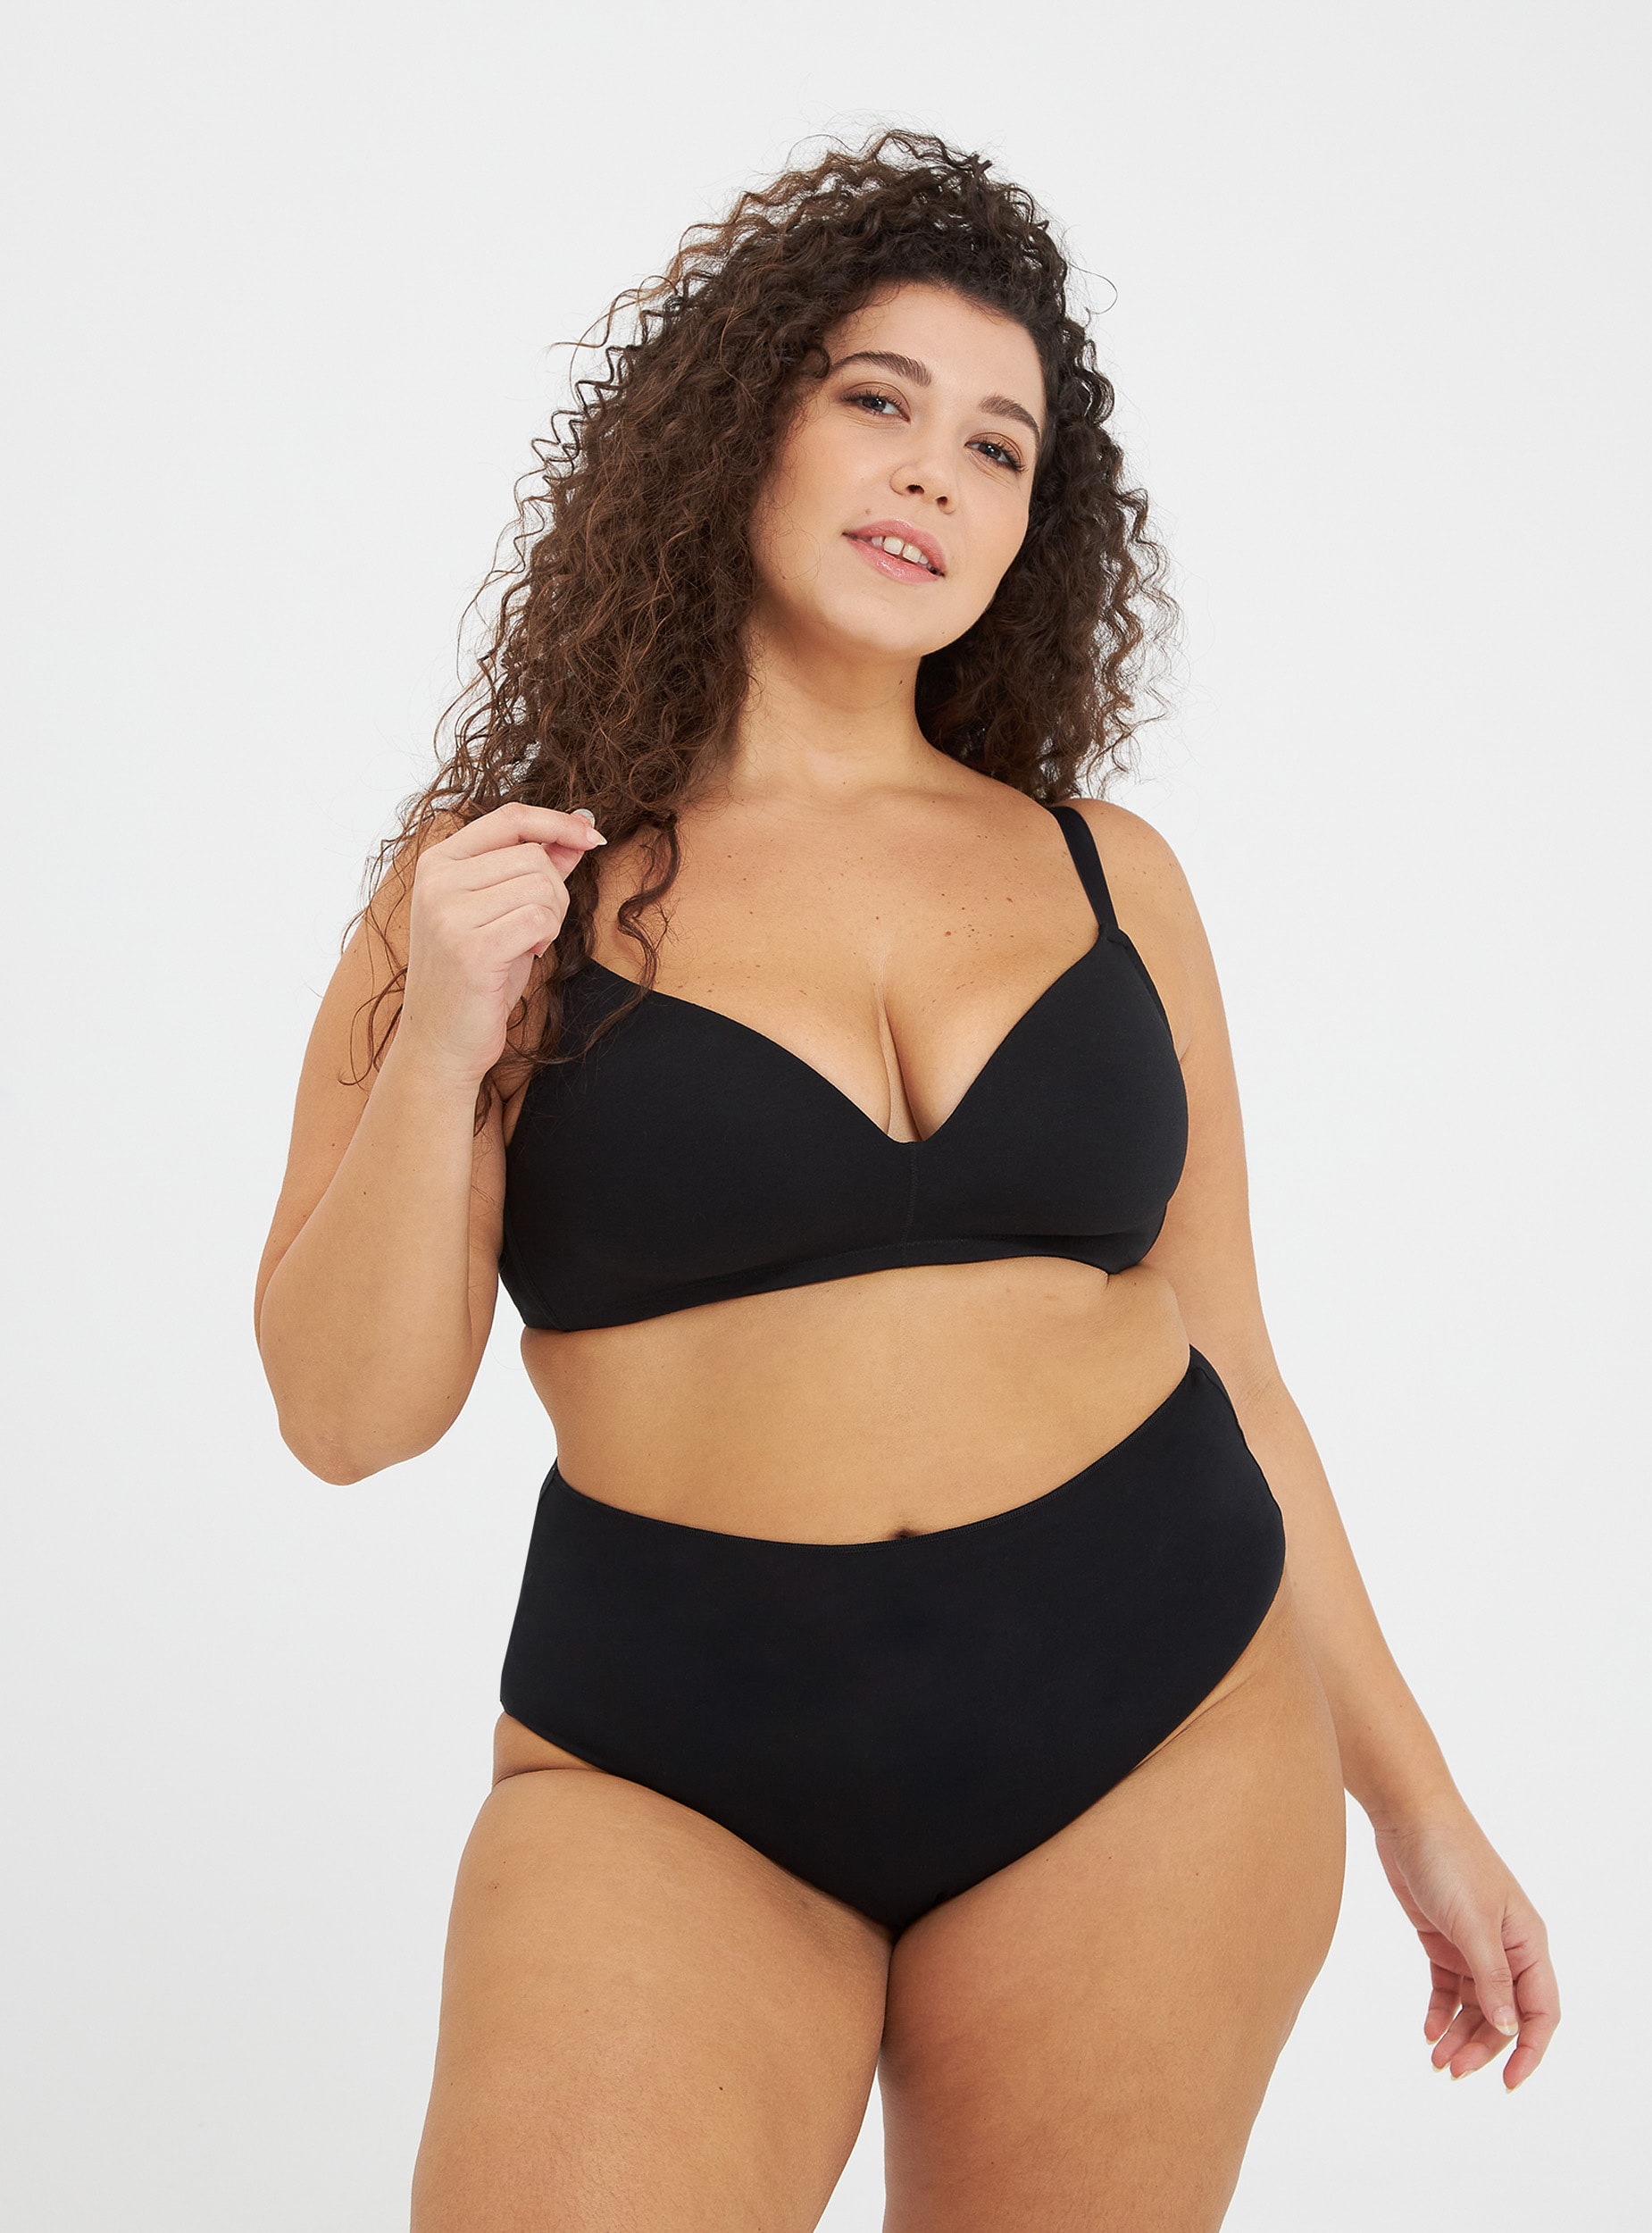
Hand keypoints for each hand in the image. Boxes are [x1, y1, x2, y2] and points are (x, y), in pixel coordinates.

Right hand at [396, 801, 605, 1084]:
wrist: (442, 1040)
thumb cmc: (476, 975)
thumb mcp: (503, 910)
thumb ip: (535, 868)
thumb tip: (580, 829)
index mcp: (438, 861)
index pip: (510, 817)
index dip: (558, 822)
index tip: (592, 835)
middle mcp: (437, 880)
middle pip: (532, 854)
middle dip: (556, 890)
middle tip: (539, 927)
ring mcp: (448, 912)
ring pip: (540, 885)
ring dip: (552, 917)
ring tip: (528, 942)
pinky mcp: (471, 946)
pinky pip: (540, 918)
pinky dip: (546, 937)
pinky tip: (527, 955)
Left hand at [1373, 1802, 1558, 2088]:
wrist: (1409, 1817)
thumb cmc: (1449, 1860)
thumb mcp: (1473, 1923)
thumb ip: (1492, 1978)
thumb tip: (1508, 2028)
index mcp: (1527, 1943)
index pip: (1540, 2011)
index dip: (1529, 2050)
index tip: (1509, 2084)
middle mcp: (1506, 1948)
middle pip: (1503, 2015)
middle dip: (1482, 2048)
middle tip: (1452, 2071)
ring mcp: (1474, 1944)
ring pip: (1475, 2006)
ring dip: (1459, 2035)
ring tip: (1436, 2061)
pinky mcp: (1443, 1938)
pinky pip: (1448, 1987)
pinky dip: (1440, 2011)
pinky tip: (1427, 2031)